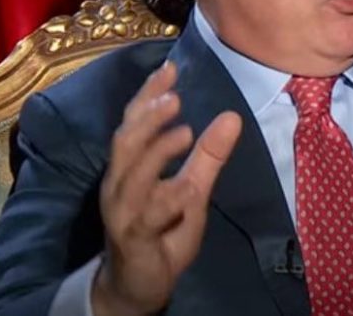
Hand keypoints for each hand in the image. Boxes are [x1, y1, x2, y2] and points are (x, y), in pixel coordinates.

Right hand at [92, 61, 241, 315]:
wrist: (138, 285)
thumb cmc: (162, 230)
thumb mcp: (192, 189)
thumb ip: (208, 156)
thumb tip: (232, 116)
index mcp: (131, 166)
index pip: (135, 122)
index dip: (149, 94)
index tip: (170, 68)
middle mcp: (120, 183)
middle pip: (126, 141)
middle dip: (148, 116)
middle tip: (175, 96)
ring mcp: (122, 211)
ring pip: (132, 175)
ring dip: (156, 151)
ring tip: (185, 131)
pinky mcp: (132, 239)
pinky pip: (146, 217)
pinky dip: (166, 201)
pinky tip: (186, 190)